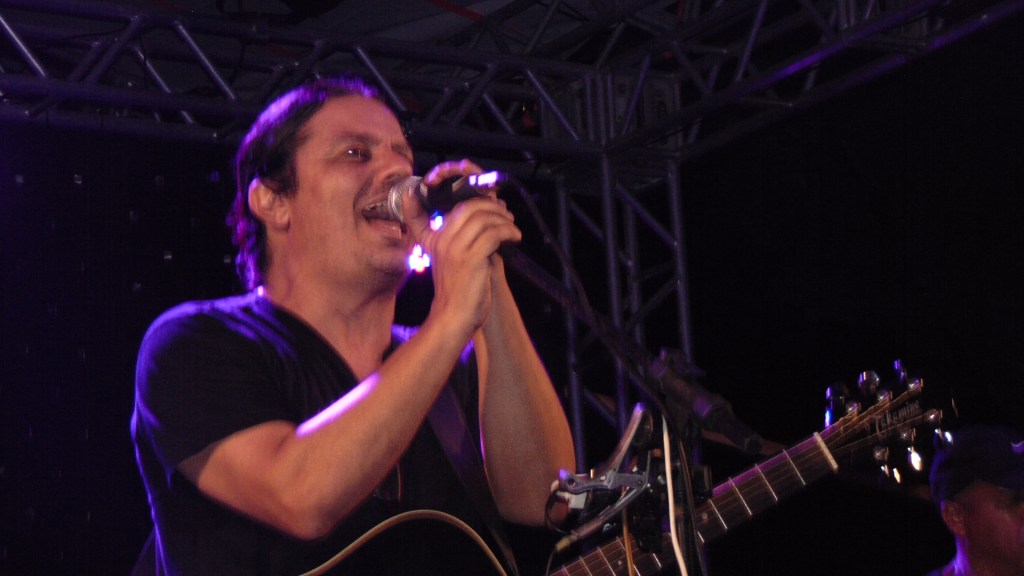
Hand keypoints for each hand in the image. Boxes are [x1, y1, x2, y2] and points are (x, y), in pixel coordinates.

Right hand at [408, 159, 520, 333]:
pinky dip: (508, 232)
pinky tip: (514, 238)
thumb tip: (486, 222)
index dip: (451, 187)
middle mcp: (441, 239)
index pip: (434, 202)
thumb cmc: (456, 292)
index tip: (473, 183)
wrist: (452, 317)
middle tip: (505, 216)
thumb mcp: (450, 261)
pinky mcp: (471, 257)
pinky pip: (494, 233)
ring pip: (483, 217)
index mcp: (433, 238)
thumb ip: (461, 240)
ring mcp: (454, 247)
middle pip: (468, 205)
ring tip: (512, 228)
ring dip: (503, 220)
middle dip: (491, 206)